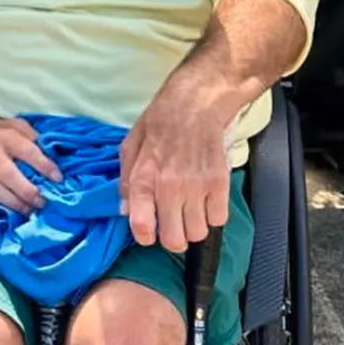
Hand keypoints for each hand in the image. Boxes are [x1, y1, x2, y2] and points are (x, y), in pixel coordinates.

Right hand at [0, 110, 62, 214]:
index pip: (27, 151)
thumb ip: (30, 134)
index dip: (44, 165)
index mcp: (5, 138)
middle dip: (28, 191)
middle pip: (10, 176)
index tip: (58, 178)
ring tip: (30, 212)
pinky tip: (7, 215)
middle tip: (43, 202)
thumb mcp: (11, 124)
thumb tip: (48, 149)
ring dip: (15, 204)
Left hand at [119, 99, 230, 251]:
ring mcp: (196, 187)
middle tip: (175, 223)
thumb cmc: (161, 121)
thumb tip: (124, 210)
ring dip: (194, 226)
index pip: (142, 227)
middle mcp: (169, 187)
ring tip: (191, 208)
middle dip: (173, 237)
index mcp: (143, 178)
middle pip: (174, 241)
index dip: (146, 237)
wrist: (196, 103)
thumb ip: (125, 180)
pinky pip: (219, 220)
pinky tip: (207, 199)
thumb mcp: (131, 145)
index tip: (151, 231)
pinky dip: (214, 214)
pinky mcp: (220, 183)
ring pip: (198, 233)